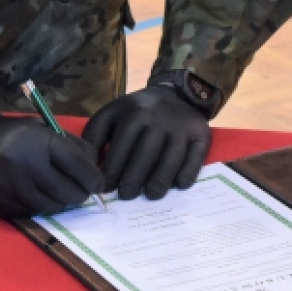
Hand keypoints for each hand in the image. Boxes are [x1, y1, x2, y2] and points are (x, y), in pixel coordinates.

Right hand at [0, 115, 103, 218]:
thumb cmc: (18, 136)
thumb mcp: (46, 130)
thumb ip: (74, 148)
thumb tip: (97, 174)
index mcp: (38, 142)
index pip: (77, 165)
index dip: (94, 178)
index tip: (99, 184)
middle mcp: (24, 165)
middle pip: (68, 192)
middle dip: (80, 194)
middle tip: (81, 191)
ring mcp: (10, 187)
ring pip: (51, 207)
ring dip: (61, 202)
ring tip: (59, 192)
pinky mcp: (0, 204)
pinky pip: (32, 214)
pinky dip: (41, 207)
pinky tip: (38, 195)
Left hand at [83, 86, 210, 200]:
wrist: (175, 94)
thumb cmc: (136, 112)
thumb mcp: (111, 115)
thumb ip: (95, 137)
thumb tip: (90, 167)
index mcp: (134, 113)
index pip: (121, 146)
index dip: (112, 171)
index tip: (105, 189)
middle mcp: (159, 119)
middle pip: (145, 155)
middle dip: (133, 180)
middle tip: (126, 196)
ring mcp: (181, 127)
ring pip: (170, 159)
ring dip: (159, 181)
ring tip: (150, 195)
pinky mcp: (201, 134)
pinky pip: (195, 158)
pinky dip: (187, 174)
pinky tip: (178, 185)